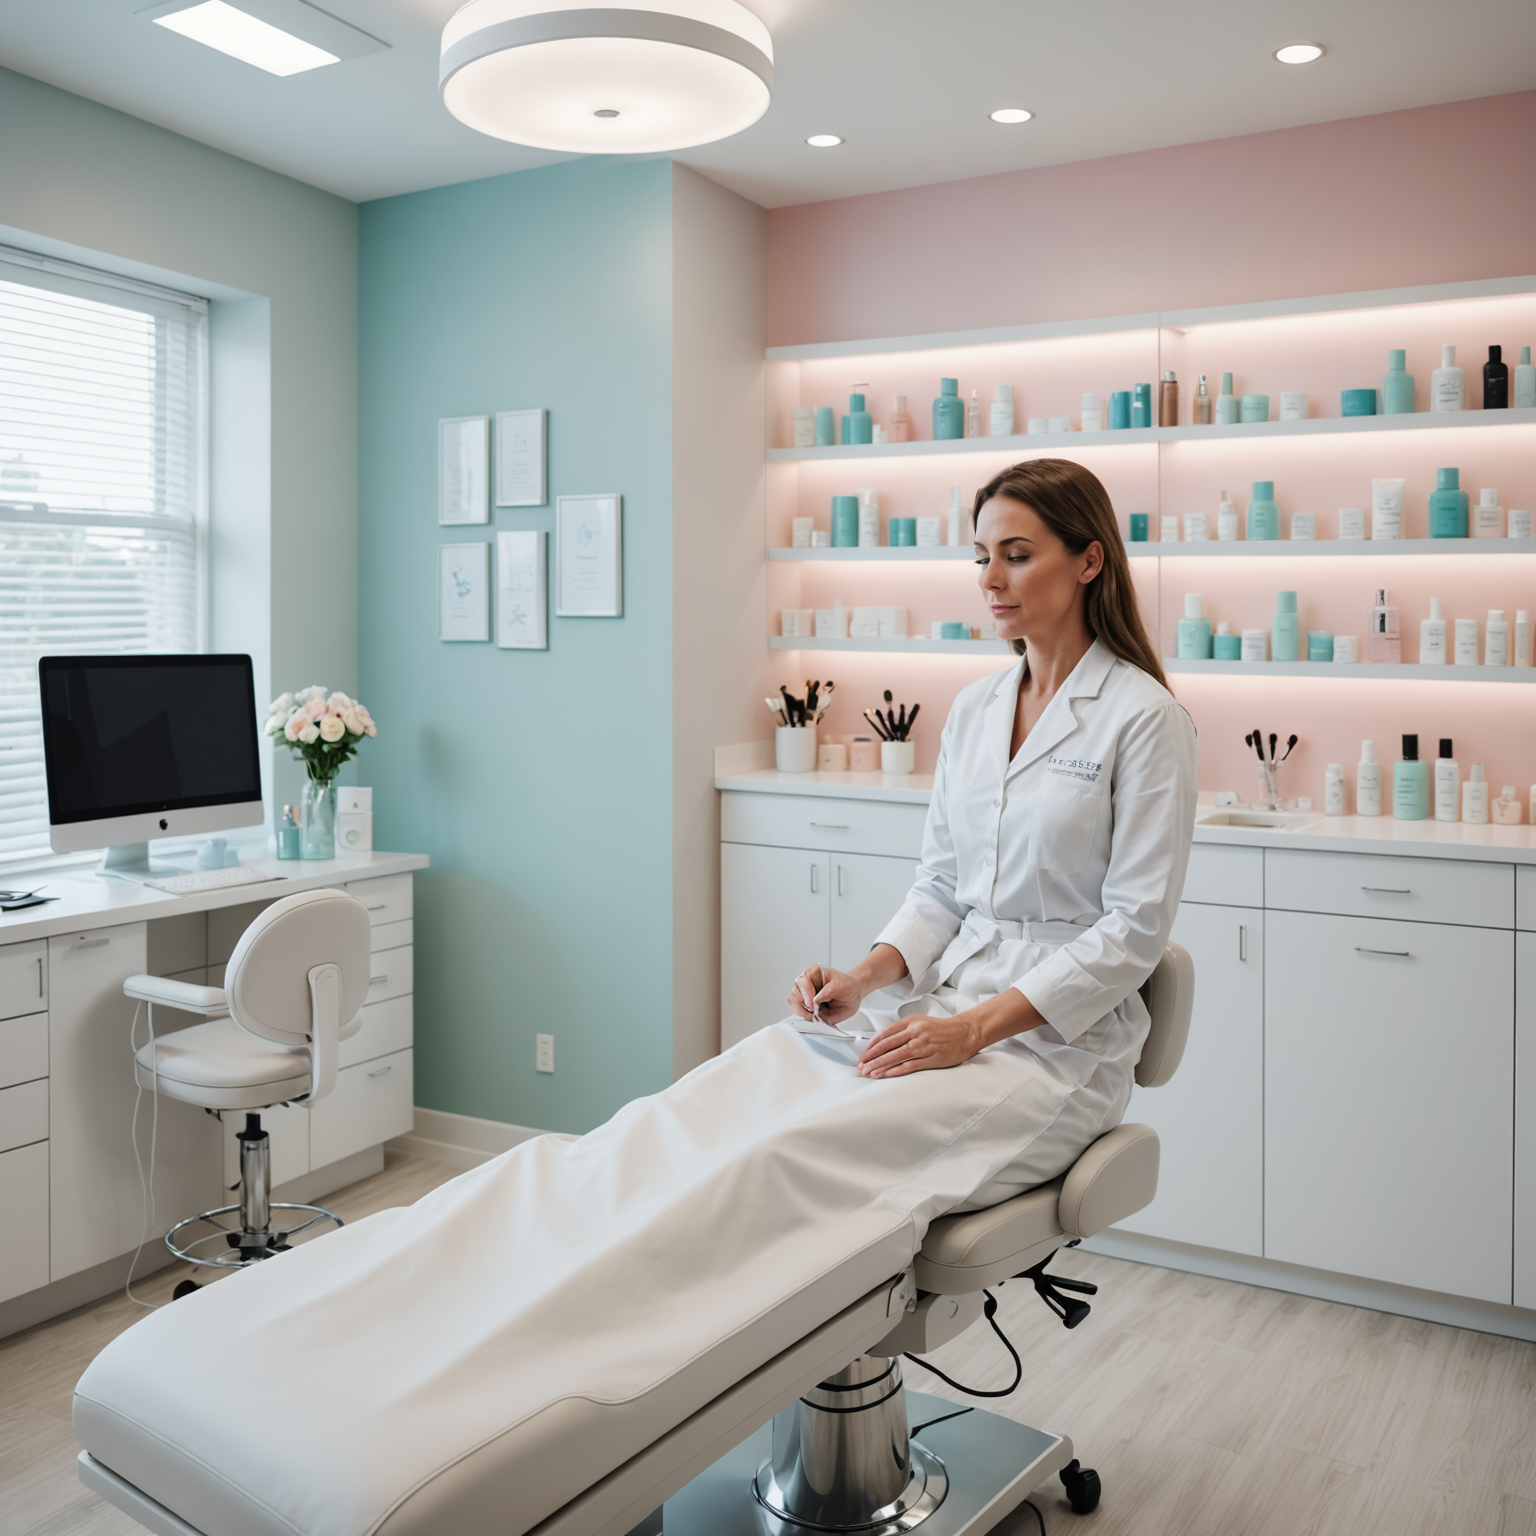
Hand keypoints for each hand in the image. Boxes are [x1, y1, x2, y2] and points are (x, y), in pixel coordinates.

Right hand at [789, 965, 861, 1024]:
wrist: (852, 994)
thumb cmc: (847, 986)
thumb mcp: (841, 986)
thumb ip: (828, 991)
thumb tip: (815, 1000)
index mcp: (814, 973)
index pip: (803, 982)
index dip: (807, 995)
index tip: (813, 1005)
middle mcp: (806, 982)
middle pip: (795, 994)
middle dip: (803, 1007)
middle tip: (813, 1014)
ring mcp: (805, 993)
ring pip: (794, 1002)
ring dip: (802, 1012)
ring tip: (813, 1016)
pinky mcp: (806, 1004)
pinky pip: (798, 1010)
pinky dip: (803, 1015)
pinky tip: (812, 1017)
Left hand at [857, 1012, 982, 1077]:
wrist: (965, 1032)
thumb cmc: (941, 1028)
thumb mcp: (919, 1021)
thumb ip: (902, 1029)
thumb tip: (883, 1042)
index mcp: (911, 1022)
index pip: (885, 1034)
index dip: (871, 1046)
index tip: (863, 1055)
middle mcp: (915, 1032)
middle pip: (887, 1046)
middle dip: (871, 1057)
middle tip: (860, 1066)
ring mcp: (923, 1045)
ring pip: (896, 1056)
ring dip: (879, 1066)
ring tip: (868, 1073)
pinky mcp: (931, 1058)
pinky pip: (910, 1065)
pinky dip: (896, 1070)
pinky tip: (886, 1075)